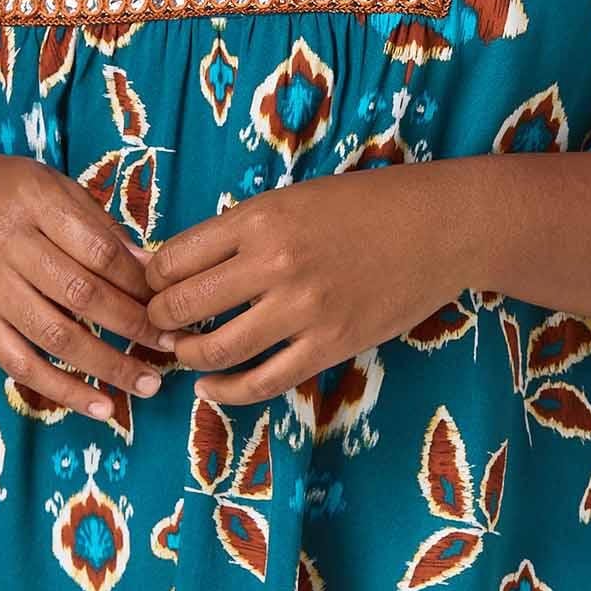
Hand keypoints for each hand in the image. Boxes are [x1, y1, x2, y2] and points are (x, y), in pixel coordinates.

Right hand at [0, 147, 164, 420]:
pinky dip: (63, 390)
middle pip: (83, 295)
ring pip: (56, 336)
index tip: (170, 301)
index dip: (140, 282)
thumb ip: (94, 223)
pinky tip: (100, 406)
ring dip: (109, 365)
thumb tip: (149, 266)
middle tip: (174, 346)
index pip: (99, 249)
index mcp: (33, 198)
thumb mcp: (44, 185)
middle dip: (135, 326)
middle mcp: (5, 242)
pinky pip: (20, 364)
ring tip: (149, 383)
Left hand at [140, 162, 466, 405]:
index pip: (175, 256)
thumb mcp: (294, 198)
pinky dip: (227, 392)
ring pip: (216, 348)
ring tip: (182, 353)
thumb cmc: (366, 204)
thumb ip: (244, 229)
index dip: (153, 276)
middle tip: (156, 324)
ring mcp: (302, 309)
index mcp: (260, 218)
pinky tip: (211, 389)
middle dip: (157, 319)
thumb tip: (185, 262)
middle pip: (184, 304)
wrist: (439, 227)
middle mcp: (273, 263)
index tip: (152, 285)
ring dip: (187, 356)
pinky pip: (263, 381)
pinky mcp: (329, 346)